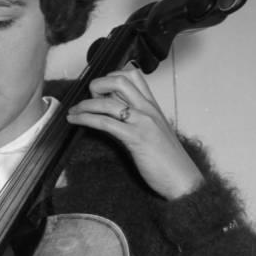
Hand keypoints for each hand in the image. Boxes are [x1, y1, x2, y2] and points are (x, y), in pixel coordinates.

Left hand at [66, 63, 203, 199]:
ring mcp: (142, 122)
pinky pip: (106, 123)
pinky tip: (75, 121)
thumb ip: (135, 120)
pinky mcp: (136, 138)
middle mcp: (148, 109)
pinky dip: (86, 119)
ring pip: (109, 102)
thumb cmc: (168, 160)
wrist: (183, 179)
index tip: (100, 90)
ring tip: (72, 112)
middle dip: (97, 85)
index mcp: (152, 106)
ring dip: (85, 104)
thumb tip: (113, 115)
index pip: (133, 75)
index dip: (112, 77)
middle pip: (120, 79)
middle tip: (86, 99)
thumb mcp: (152, 133)